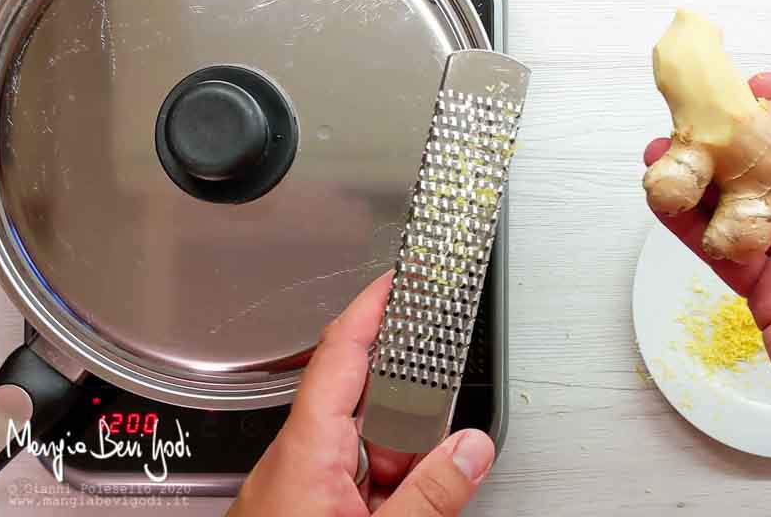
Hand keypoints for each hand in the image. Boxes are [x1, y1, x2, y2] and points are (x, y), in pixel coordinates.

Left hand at [227, 272, 494, 516]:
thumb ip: (429, 495)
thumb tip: (472, 448)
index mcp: (306, 451)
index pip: (341, 354)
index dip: (370, 307)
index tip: (399, 277)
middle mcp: (298, 459)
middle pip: (363, 400)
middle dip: (411, 402)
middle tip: (445, 403)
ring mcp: (301, 484)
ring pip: (365, 444)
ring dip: (404, 454)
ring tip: (426, 482)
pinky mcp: (307, 504)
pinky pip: (358, 475)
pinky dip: (390, 481)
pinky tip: (409, 502)